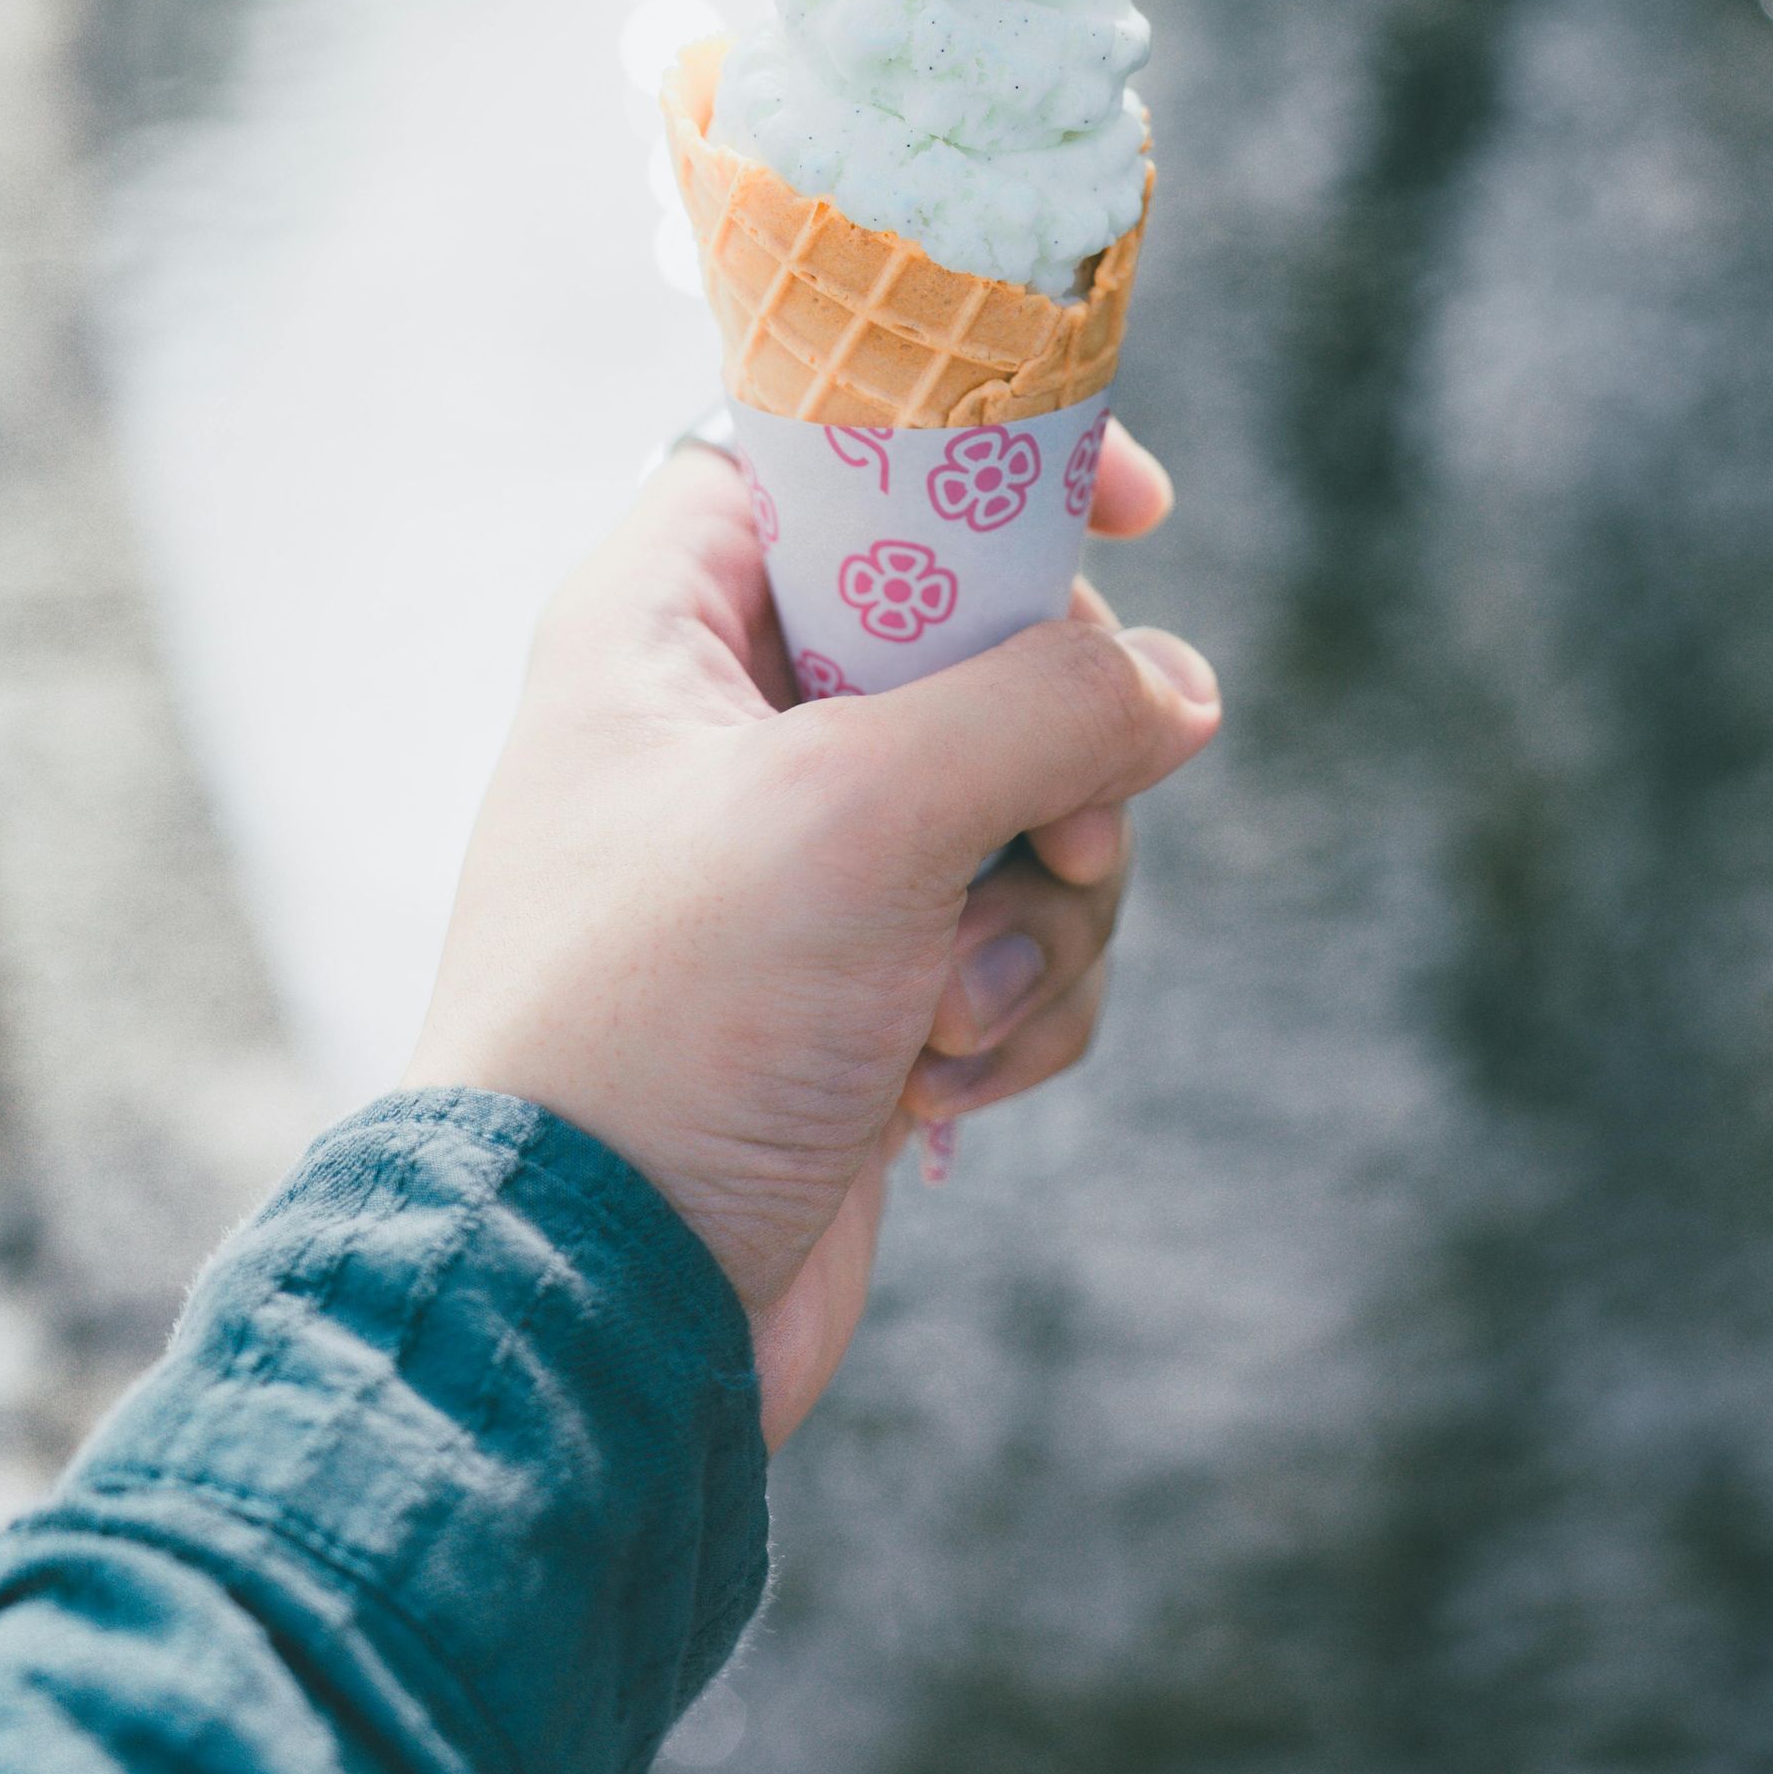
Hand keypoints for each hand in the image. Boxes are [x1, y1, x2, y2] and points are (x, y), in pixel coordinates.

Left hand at [404, 421, 1215, 1446]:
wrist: (591, 1315)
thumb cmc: (670, 1024)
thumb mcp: (863, 818)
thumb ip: (1044, 708)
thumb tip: (1181, 693)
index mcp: (659, 620)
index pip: (839, 457)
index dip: (981, 462)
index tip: (1131, 510)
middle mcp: (721, 723)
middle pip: (975, 642)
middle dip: (1049, 755)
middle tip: (1053, 837)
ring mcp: (797, 865)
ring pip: (1020, 801)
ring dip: (1035, 911)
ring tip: (946, 1009)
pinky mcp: (855, 988)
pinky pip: (1012, 937)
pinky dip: (1011, 1009)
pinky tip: (933, 1088)